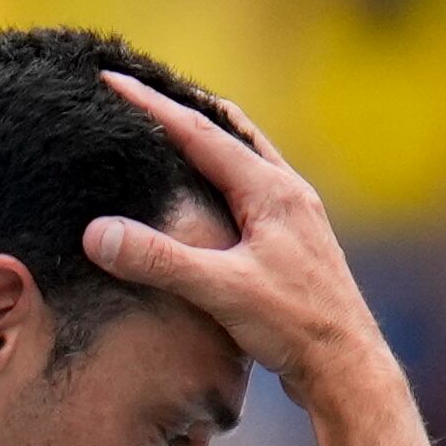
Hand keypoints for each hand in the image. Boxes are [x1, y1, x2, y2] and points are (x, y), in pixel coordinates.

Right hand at [82, 72, 392, 401]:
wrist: (348, 368)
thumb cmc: (294, 326)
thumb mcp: (220, 290)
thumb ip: (159, 259)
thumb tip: (96, 232)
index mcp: (270, 190)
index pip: (198, 132)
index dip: (151, 104)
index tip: (111, 78)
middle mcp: (288, 192)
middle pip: (229, 131)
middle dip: (183, 107)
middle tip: (143, 88)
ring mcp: (297, 216)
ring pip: (246, 159)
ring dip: (209, 139)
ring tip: (173, 127)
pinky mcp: (297, 243)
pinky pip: (254, 190)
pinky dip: (224, 176)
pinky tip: (210, 195)